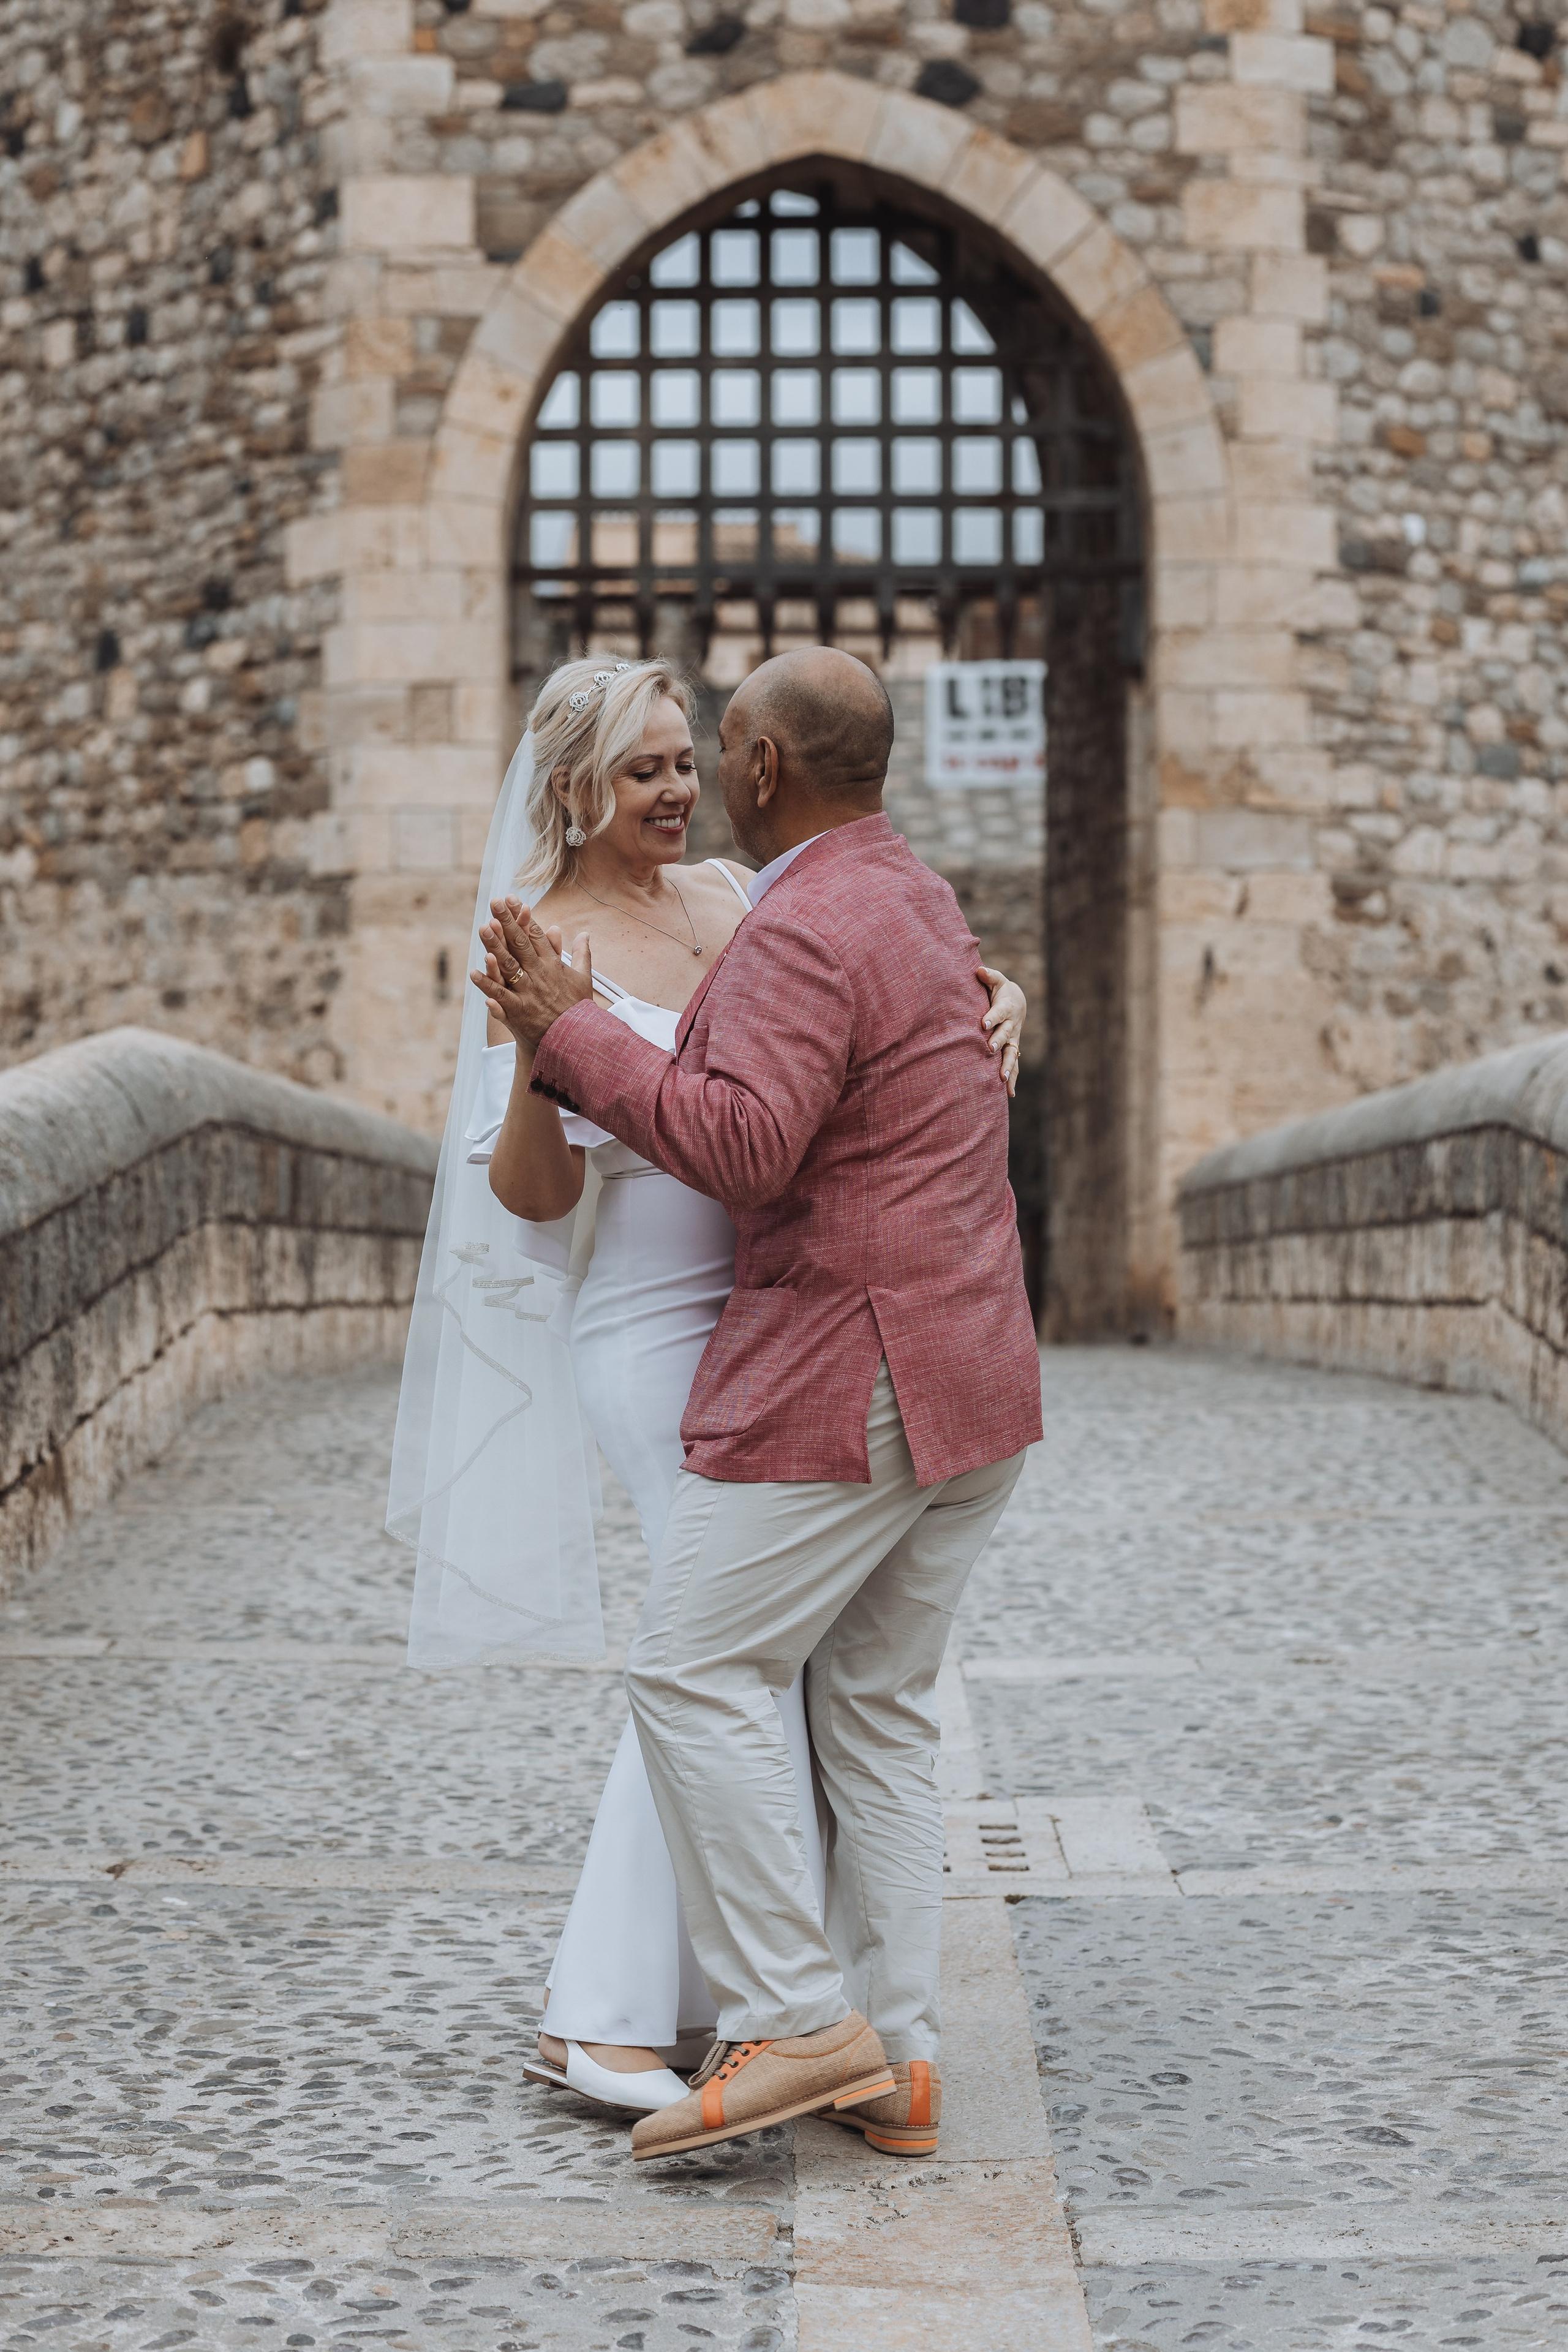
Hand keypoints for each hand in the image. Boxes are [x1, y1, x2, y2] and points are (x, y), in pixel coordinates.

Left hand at [471, 896, 593, 1052]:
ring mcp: (528, 993)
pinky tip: (473, 973)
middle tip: (494, 902)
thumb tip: (584, 933)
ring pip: (509, 965)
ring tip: (483, 927)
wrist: (576, 1042)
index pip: (536, 935)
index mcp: (553, 965)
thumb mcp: (583, 978)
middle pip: (520, 944)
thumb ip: (581, 954)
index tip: (512, 899)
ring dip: (495, 946)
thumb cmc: (578, 1009)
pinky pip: (500, 996)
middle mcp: (540, 976)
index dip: (523, 916)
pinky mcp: (519, 1012)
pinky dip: (487, 985)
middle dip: (507, 922)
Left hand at [978, 966, 1025, 1097]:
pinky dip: (1012, 1078)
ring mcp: (1013, 1039)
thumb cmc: (1000, 990)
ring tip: (1002, 1079)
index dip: (992, 1017)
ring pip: (1011, 1054)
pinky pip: (1013, 1064)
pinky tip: (1009, 1093)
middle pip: (1005, 1035)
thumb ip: (988, 976)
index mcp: (1006, 1008)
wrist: (1017, 1002)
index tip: (983, 1024)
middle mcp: (1011, 1025)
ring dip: (1007, 1066)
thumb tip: (979, 970)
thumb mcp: (996, 980)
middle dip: (998, 1043)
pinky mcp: (1012, 1049)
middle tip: (989, 1050)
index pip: (999, 1012)